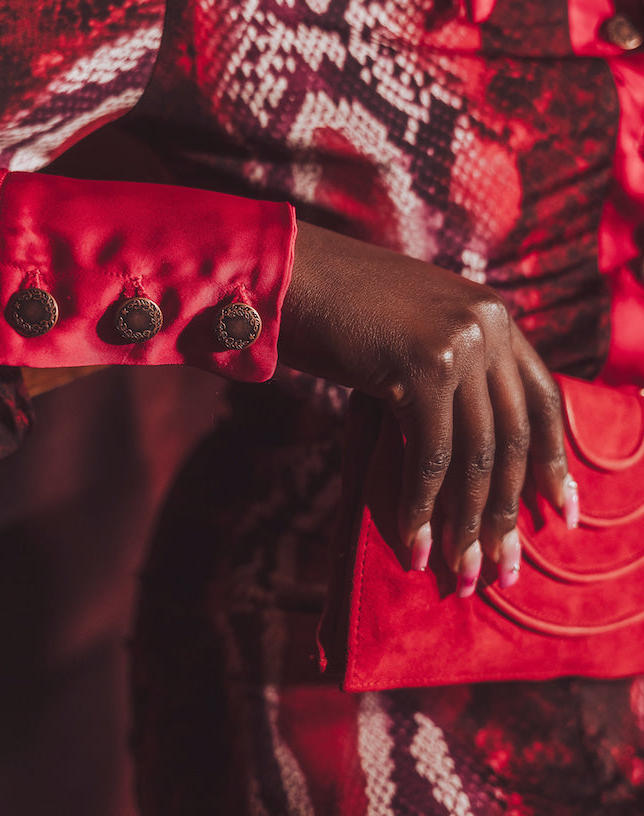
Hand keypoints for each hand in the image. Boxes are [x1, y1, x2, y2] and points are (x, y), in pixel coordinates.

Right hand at [278, 220, 572, 591]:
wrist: (286, 272)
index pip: (543, 399)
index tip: (560, 513)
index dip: (553, 462)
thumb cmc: (337, 309)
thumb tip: (463, 455)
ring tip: (458, 573)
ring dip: (466, 522)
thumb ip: (448, 371)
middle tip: (502, 568)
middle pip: (513, 436)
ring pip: (477, 454)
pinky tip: (415, 543)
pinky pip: (430, 454)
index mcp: (493, 314)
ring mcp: (459, 342)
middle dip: (506, 511)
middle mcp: (488, 324)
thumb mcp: (411, 331)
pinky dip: (422, 505)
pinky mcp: (422, 365)